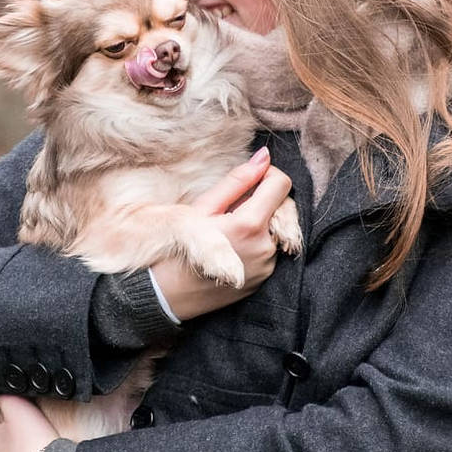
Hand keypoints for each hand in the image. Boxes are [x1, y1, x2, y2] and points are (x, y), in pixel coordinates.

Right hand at [151, 147, 292, 319]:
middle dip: (264, 197)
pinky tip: (234, 244)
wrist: (167, 294)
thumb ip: (238, 180)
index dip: (265, 174)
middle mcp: (265, 247)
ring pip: (278, 226)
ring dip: (262, 218)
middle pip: (284, 206)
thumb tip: (264, 157)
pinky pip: (272, 247)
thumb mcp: (203, 207)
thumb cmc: (180, 246)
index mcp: (249, 225)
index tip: (248, 178)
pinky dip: (260, 238)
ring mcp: (268, 265)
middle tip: (233, 205)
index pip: (280, 184)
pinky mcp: (265, 278)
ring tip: (231, 226)